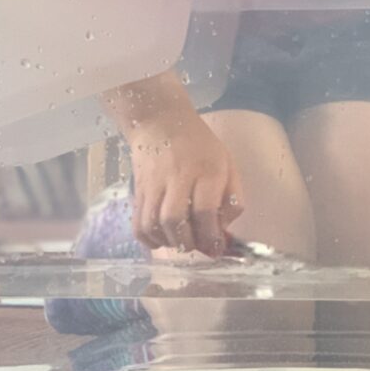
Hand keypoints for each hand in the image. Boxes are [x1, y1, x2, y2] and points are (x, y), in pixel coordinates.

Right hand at [128, 112, 243, 257]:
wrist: (160, 121)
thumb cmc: (200, 145)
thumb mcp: (227, 163)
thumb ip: (231, 198)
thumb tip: (223, 231)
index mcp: (207, 170)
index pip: (205, 210)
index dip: (210, 236)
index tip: (216, 248)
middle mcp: (178, 177)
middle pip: (175, 220)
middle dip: (187, 243)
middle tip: (196, 245)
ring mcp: (154, 183)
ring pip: (153, 223)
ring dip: (168, 242)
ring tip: (179, 241)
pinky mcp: (138, 189)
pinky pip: (138, 223)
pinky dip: (148, 238)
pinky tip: (160, 237)